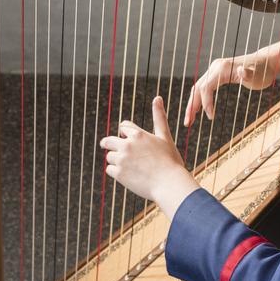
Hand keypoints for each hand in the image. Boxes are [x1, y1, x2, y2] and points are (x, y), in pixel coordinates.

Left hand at [101, 97, 197, 216]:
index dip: (125, 134)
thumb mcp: (165, 137)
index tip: (126, 138)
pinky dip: (117, 173)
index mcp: (138, 134)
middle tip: (116, 151)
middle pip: (108, 141)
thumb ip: (159, 117)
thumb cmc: (170, 161)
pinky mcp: (119, 174)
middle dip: (110, 145)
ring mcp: (122, 159)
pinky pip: (109, 170)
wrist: (170, 184)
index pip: (123, 127)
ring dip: (116, 161)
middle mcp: (127, 145)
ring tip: (130, 168)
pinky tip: (129, 176)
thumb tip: (157, 97)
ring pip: (109, 156)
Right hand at [183, 55, 276, 127]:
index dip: (206, 103)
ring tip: (189, 121)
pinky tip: (197, 111)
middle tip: (188, 124)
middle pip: (198, 88)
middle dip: (192, 106)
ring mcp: (215, 70)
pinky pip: (204, 88)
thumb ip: (248, 74)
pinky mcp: (217, 75)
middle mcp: (215, 67)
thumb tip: (242, 71)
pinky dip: (199, 100)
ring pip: (198, 88)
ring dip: (193, 104)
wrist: (266, 63)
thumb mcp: (257, 75)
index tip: (210, 117)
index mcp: (222, 68)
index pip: (206, 87)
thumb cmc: (262, 71)